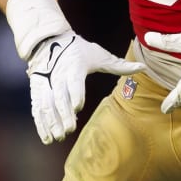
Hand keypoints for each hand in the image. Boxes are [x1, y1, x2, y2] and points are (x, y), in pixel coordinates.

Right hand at [25, 31, 143, 144]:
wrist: (48, 43)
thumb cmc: (79, 50)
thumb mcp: (99, 55)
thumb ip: (119, 65)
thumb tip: (143, 68)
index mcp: (74, 67)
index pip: (74, 82)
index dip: (75, 94)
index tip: (78, 107)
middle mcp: (58, 77)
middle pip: (59, 98)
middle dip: (63, 114)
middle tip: (69, 130)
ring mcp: (45, 85)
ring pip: (47, 106)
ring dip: (52, 122)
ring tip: (58, 137)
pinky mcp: (37, 92)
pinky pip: (38, 110)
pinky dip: (41, 124)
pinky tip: (47, 138)